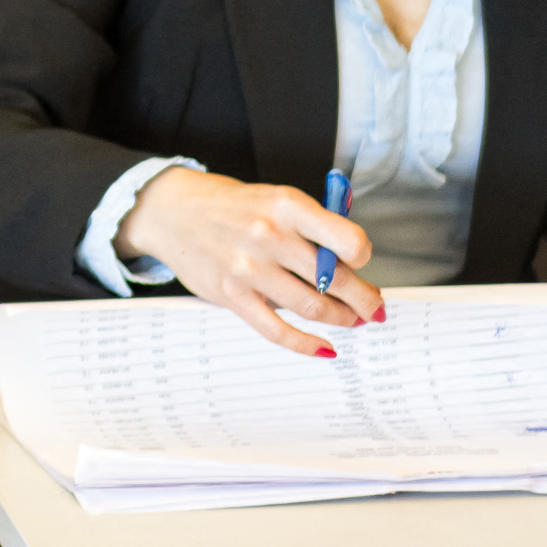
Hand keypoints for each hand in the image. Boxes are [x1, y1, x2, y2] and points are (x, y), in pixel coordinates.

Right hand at [113, 167, 378, 354]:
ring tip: (352, 319)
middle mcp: (269, 236)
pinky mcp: (232, 296)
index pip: (347, 239)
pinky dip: (307, 344)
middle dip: (364, 299)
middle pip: (335, 279)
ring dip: (342, 318)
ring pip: (313, 307)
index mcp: (287, 205)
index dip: (363, 256)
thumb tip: (351, 264)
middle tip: (373, 307)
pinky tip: (325, 347)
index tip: (362, 262)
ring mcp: (248, 269)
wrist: (173, 211)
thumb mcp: (275, 198)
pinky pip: (278, 330)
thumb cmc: (232, 206)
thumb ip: (312, 226)